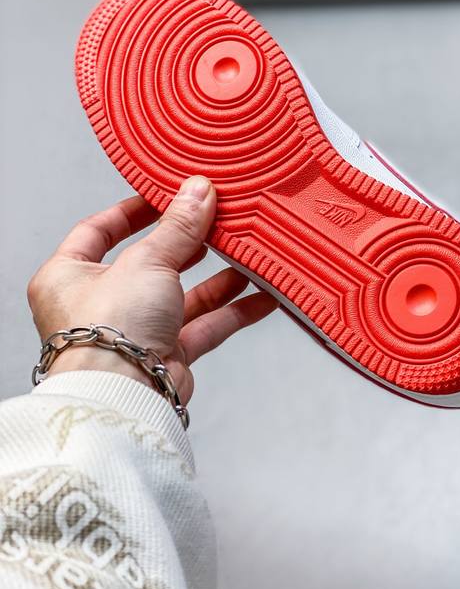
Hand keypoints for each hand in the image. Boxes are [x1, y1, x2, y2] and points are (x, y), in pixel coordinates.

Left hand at [27, 176, 276, 403]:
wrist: (124, 396)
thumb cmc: (108, 331)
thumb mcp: (146, 260)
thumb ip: (178, 227)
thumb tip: (198, 191)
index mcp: (69, 275)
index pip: (98, 230)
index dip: (132, 211)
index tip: (166, 196)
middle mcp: (99, 304)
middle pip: (149, 263)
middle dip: (187, 244)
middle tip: (216, 221)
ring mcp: (133, 331)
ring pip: (181, 296)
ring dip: (217, 278)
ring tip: (247, 254)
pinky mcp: (164, 356)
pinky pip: (203, 327)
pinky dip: (232, 312)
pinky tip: (261, 297)